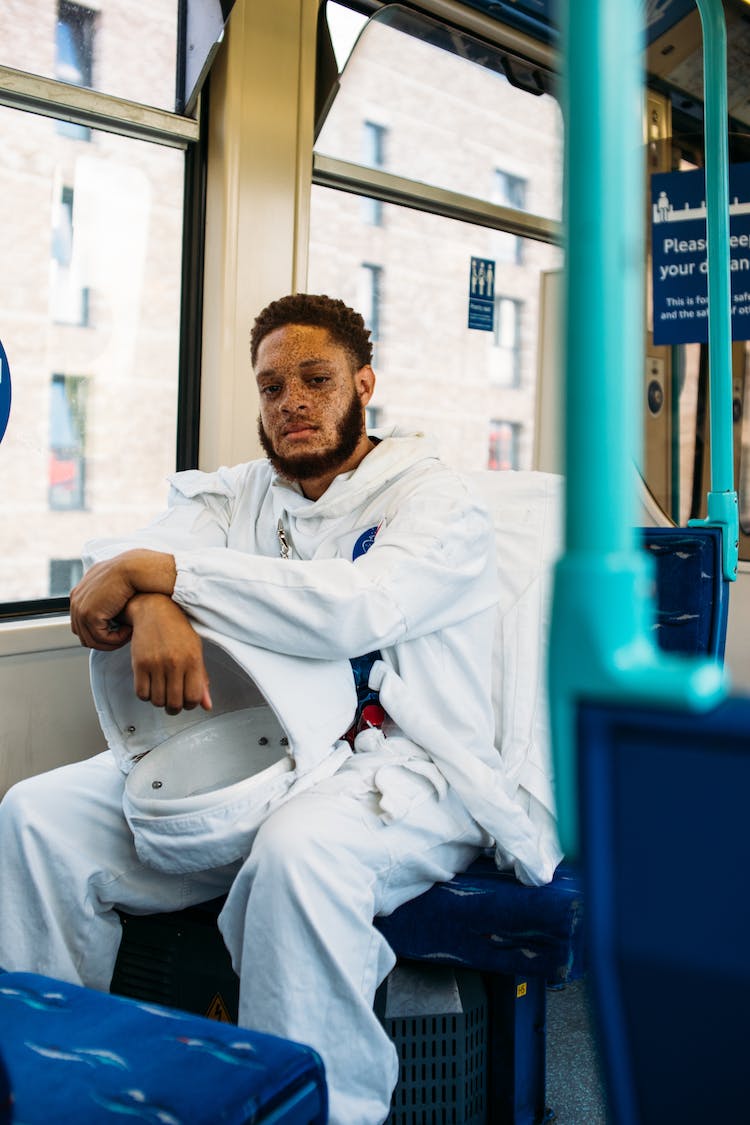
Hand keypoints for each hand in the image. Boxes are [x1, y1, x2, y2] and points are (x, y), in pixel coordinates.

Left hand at [70, 558, 135, 649]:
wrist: (132, 568)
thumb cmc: (128, 574)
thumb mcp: (110, 583)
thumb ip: (104, 594)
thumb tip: (109, 605)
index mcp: (78, 593)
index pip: (81, 623)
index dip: (99, 631)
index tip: (117, 630)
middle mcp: (75, 601)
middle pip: (84, 634)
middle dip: (103, 640)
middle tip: (122, 637)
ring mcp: (80, 609)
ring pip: (92, 640)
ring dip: (111, 642)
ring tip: (127, 635)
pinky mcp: (90, 615)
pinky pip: (102, 638)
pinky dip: (116, 639)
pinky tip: (128, 631)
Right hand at [125, 594, 211, 714]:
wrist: (155, 610)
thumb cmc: (178, 629)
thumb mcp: (196, 650)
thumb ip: (201, 679)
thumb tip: (207, 705)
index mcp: (193, 659)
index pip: (194, 697)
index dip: (191, 705)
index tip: (187, 701)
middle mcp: (175, 663)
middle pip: (175, 703)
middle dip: (175, 708)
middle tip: (173, 702)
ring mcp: (156, 664)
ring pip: (157, 700)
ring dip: (159, 702)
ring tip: (162, 692)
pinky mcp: (138, 664)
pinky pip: (141, 693)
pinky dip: (146, 695)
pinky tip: (150, 686)